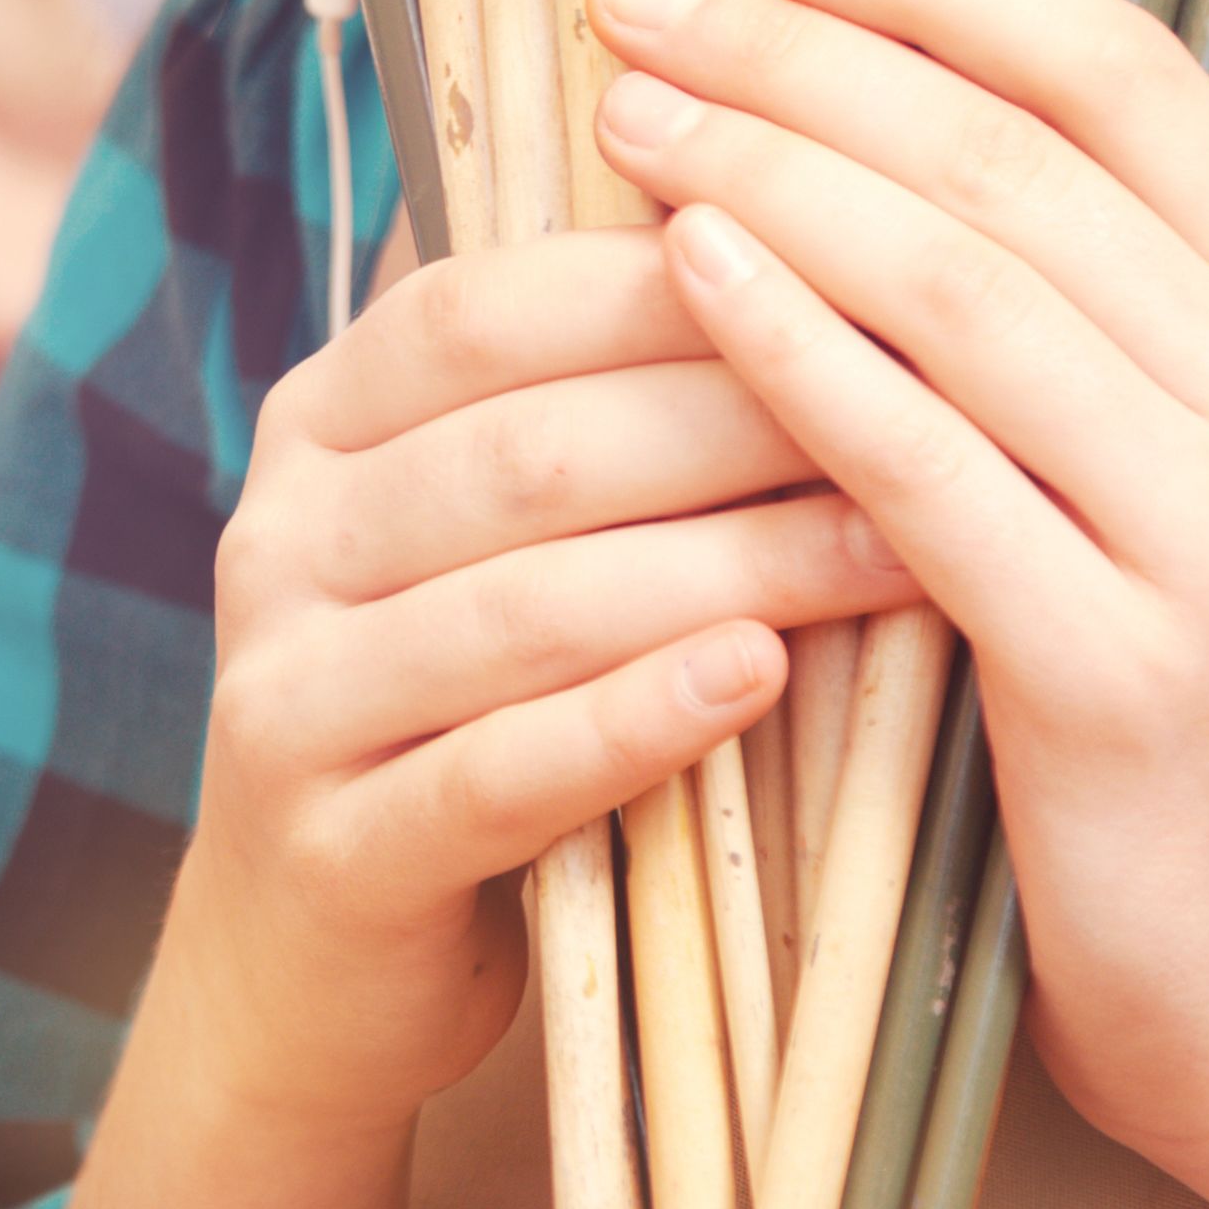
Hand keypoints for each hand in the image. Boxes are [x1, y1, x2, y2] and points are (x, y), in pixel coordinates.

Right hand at [168, 227, 913, 1133]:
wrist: (311, 961)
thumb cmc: (463, 706)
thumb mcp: (485, 536)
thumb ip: (585, 409)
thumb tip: (799, 248)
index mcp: (318, 424)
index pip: (487, 307)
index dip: (671, 284)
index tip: (858, 275)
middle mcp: (278, 540)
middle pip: (528, 451)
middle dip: (743, 424)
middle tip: (930, 413)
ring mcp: (286, 698)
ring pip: (526, 606)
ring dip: (732, 569)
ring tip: (901, 551)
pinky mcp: (328, 853)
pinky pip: (498, 771)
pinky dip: (635, 720)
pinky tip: (761, 677)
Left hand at [581, 0, 1208, 1208]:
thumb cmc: (1196, 713)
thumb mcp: (1187, 472)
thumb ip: (1087, 306)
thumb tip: (883, 107)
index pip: (1118, 70)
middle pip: (1011, 157)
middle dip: (807, 52)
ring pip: (961, 286)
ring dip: (772, 171)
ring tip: (626, 112)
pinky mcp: (1121, 671)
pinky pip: (919, 465)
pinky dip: (792, 346)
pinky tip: (682, 272)